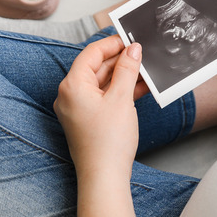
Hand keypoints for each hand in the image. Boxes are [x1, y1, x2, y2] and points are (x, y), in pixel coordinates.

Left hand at [53, 36, 143, 178]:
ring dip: (123, 76)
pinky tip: (140, 89)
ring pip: (101, 83)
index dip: (112, 44)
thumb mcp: (122, 98)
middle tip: (142, 55)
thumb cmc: (108, 140)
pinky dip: (120, 92)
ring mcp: (77, 109)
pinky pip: (103, 98)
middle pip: (96, 67)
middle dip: (120, 61)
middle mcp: (70, 95)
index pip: (91, 53)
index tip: (131, 40)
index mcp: (72, 85)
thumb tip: (132, 50)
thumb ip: (127, 70)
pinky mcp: (87, 120)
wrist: (104, 176)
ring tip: (146, 71)